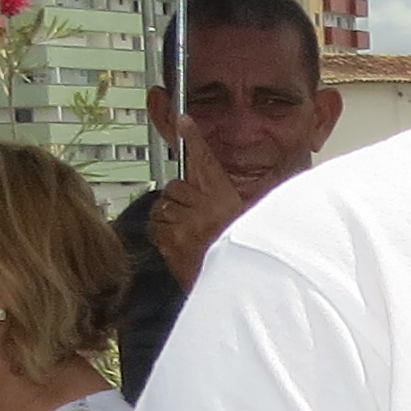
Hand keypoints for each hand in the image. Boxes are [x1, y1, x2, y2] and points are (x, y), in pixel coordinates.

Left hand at [148, 126, 250, 295]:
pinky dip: (162, 232)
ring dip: (171, 215)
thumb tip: (252, 189)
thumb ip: (247, 201)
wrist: (242, 290)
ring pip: (163, 206)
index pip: (205, 160)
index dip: (193, 138)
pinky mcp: (170, 243)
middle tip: (195, 213)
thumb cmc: (249, 257)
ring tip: (187, 230)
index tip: (183, 121)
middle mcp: (204, 208)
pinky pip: (156, 227)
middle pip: (177, 185)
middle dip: (182, 197)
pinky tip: (176, 240)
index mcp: (226, 198)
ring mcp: (184, 226)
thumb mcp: (254, 221)